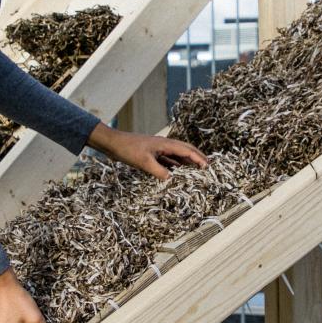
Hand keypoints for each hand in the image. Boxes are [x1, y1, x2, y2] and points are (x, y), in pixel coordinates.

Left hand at [87, 123, 208, 179]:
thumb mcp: (144, 162)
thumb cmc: (128, 150)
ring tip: (196, 170)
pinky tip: (177, 171)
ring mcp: (158, 149)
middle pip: (185, 150)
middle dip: (197, 158)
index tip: (208, 166)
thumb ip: (159, 171)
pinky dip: (175, 165)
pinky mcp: (152, 154)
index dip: (198, 158)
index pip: (186, 150)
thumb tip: (172, 179)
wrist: (113, 143)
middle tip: (207, 166)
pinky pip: (168, 160)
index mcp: (165, 144)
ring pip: (177, 155)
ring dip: (187, 162)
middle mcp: (164, 145)